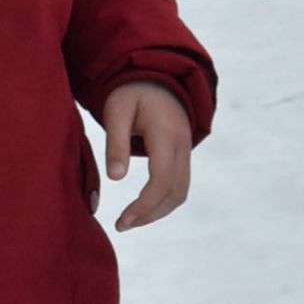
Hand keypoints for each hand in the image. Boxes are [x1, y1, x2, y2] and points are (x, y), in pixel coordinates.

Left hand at [101, 80, 193, 231]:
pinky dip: (164, 201)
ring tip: (130, 221)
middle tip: (122, 225)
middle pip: (175, 192)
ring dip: (158, 211)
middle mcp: (182, 145)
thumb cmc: (130, 94)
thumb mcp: (116, 112)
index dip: (144, 204)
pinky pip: (180, 185)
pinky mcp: (184, 155)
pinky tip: (143, 208)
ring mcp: (187, 151)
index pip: (162, 178)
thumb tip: (115, 178)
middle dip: (150, 214)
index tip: (122, 220)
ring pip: (181, 192)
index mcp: (165, 134)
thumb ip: (116, 143)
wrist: (156, 78)